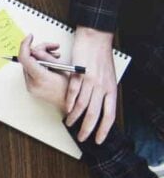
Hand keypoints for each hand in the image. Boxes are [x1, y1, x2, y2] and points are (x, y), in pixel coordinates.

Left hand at [17, 34, 67, 111]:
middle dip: (39, 50)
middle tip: (53, 48)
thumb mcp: (63, 69)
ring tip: (56, 56)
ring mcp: (30, 87)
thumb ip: (47, 58)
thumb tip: (35, 49)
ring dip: (40, 57)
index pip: (25, 58)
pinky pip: (31, 72)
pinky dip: (39, 65)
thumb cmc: (72, 89)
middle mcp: (32, 84)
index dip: (25, 45)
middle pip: (27, 60)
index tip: (30, 37)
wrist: (72, 106)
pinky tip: (51, 64)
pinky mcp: (31, 88)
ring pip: (29, 65)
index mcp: (41, 78)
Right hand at [65, 27, 117, 143]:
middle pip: (95, 113)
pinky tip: (66, 109)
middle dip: (87, 128)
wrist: (95, 38)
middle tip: (81, 137)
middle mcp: (102, 87)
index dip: (104, 129)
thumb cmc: (101, 57)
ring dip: (74, 117)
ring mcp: (90, 81)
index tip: (99, 139)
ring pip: (82, 105)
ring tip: (69, 123)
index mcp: (111, 89)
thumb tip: (100, 106)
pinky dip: (69, 102)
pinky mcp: (78, 74)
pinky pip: (73, 92)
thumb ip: (104, 92)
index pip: (110, 115)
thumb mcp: (109, 77)